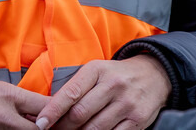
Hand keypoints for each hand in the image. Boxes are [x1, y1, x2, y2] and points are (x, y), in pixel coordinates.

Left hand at [35, 56, 171, 129]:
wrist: (154, 74)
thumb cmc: (117, 75)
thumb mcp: (97, 71)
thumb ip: (76, 88)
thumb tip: (50, 111)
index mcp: (98, 70)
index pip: (71, 93)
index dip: (53, 110)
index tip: (41, 123)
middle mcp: (113, 85)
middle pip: (80, 114)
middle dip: (63, 127)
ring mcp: (127, 103)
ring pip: (95, 129)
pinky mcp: (137, 120)